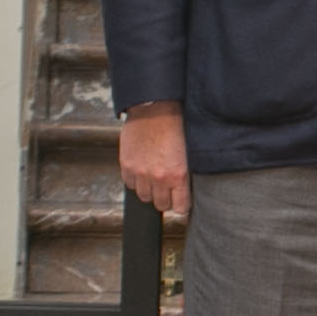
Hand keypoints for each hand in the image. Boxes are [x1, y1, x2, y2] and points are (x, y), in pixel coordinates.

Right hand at [118, 103, 189, 218]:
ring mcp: (140, 172)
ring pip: (144, 196)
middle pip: (161, 204)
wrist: (155, 108)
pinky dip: (136, 180)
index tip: (182, 200)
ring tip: (155, 178)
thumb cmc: (176, 126)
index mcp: (178, 175)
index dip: (182, 204)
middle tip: (168, 188)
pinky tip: (143, 170)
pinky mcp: (126, 165)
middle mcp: (158, 177)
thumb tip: (185, 189)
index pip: (181, 207)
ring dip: (150, 190)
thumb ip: (185, 174)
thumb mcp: (189, 153)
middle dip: (166, 198)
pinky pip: (130, 184)